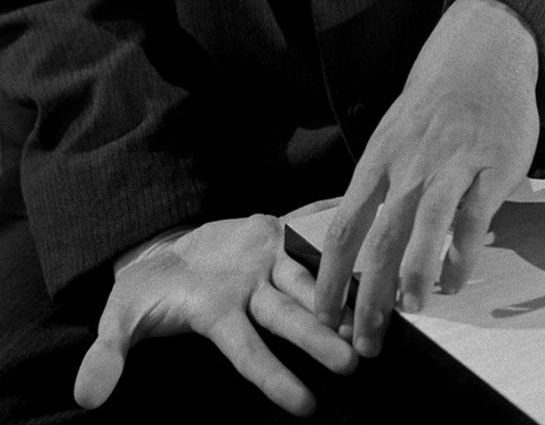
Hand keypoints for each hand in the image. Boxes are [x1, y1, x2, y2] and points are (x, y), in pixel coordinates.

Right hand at [74, 199, 356, 416]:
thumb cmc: (150, 293)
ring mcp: (265, 263)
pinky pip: (300, 234)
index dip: (274, 377)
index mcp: (219, 316)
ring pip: (303, 280)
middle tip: (353, 362)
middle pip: (288, 317)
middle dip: (318, 339)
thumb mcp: (123, 320)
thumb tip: (86, 399)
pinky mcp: (271, 234)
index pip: (250, 353)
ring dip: (332, 297)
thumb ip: (110, 355)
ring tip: (363, 317)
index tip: (306, 406)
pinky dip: (324, 236)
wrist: (168, 251)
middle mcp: (251, 293)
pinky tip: (353, 237)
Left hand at [315, 0, 539, 356]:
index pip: (343, 228)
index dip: (330, 277)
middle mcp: (406, 167)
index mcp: (375, 164)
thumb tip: (358, 245)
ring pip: (426, 226)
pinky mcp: (490, 167)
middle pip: (379, 238)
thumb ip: (375, 191)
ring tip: (410, 311)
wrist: (477, 60)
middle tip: (364, 339)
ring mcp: (449, 165)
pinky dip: (462, 254)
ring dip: (415, 273)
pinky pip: (473, 217)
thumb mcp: (388, 142)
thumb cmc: (427, 110)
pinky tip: (453, 282)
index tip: (324, 315)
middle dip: (369, 295)